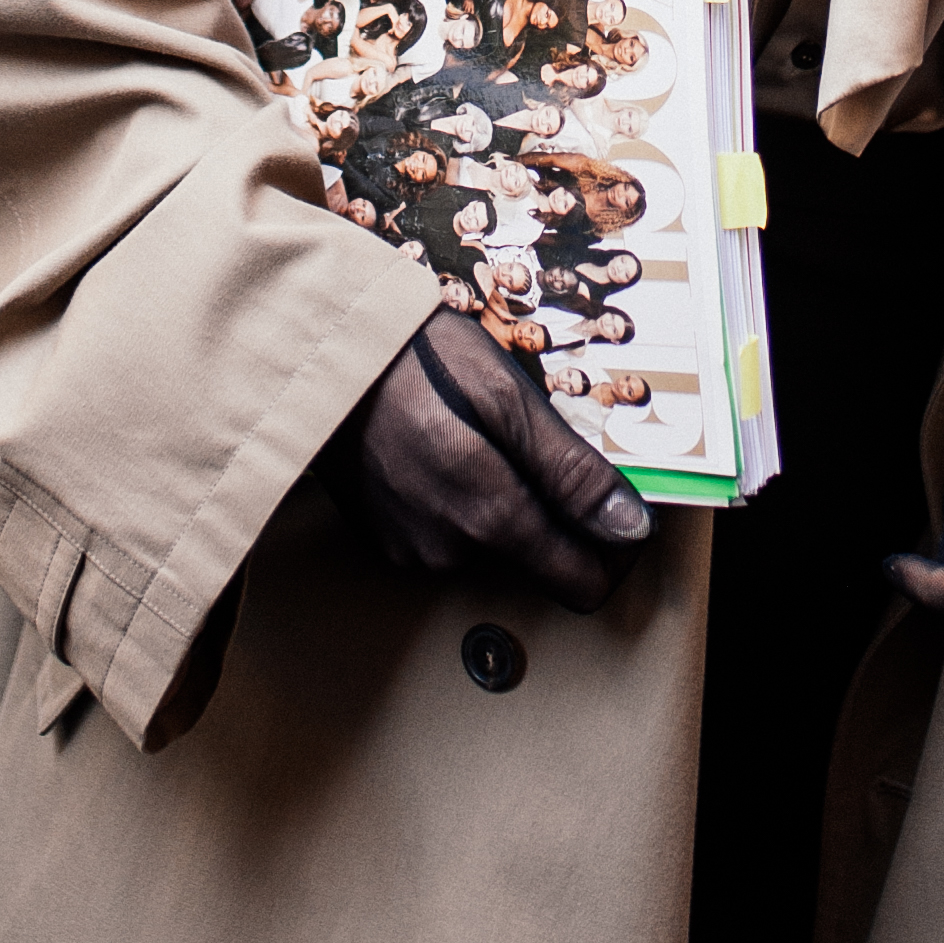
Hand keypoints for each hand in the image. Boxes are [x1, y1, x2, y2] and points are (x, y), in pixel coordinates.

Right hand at [330, 320, 651, 612]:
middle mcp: (452, 553)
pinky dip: (462, 501)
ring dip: (505, 502)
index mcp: (490, 519)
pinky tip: (446, 450)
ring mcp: (413, 552)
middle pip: (540, 562)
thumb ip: (570, 472)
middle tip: (541, 444)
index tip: (622, 509)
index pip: (581, 585)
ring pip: (495, 547)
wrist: (314, 357)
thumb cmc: (412, 361)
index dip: (615, 551)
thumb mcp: (507, 398)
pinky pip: (450, 536)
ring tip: (482, 437)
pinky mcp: (387, 541)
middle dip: (556, 513)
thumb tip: (630, 527)